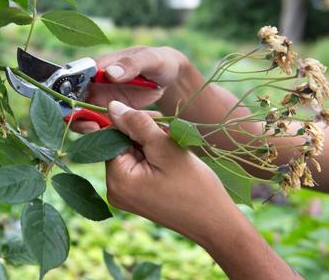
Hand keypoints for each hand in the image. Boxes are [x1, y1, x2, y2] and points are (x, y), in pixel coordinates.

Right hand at [72, 46, 188, 132]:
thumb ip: (131, 64)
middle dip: (78, 117)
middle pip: (74, 102)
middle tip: (93, 128)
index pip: (75, 80)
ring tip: (106, 133)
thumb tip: (110, 72)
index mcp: (99, 67)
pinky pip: (102, 126)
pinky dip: (106, 133)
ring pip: (85, 118)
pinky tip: (120, 137)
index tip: (81, 108)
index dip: (72, 95)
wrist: (169, 77)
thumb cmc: (158, 62)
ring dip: (91, 128)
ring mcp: (102, 101)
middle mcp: (95, 85)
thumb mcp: (149, 60)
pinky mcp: (111, 114)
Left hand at [105, 101, 301, 279]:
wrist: (216, 223)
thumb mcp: (166, 148)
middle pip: (120, 145)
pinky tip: (170, 161)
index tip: (158, 122)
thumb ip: (137, 124)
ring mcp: (125, 195)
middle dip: (143, 135)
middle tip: (169, 136)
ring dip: (151, 145)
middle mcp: (114, 189)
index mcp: (116, 180)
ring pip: (131, 153)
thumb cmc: (195, 187)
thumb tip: (112, 107)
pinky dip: (153, 157)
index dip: (133, 123)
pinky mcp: (136, 196)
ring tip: (173, 150)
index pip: (112, 137)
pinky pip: (138, 166)